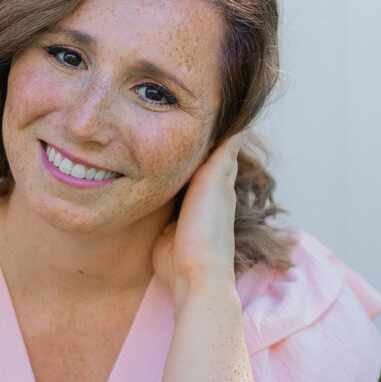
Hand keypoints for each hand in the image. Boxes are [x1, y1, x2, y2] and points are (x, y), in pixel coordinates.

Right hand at [152, 133, 241, 304]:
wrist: (191, 272)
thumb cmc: (207, 228)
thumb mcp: (215, 183)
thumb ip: (222, 155)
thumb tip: (238, 124)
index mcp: (218, 184)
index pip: (214, 150)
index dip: (205, 132)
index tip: (195, 109)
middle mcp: (201, 196)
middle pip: (191, 163)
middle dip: (183, 145)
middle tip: (167, 119)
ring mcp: (182, 211)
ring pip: (174, 180)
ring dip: (166, 164)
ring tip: (150, 139)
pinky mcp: (164, 225)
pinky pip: (159, 199)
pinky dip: (154, 185)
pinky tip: (142, 175)